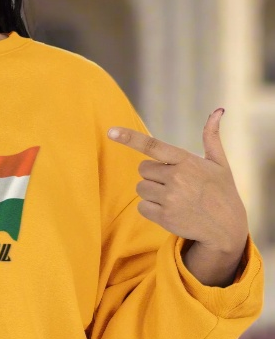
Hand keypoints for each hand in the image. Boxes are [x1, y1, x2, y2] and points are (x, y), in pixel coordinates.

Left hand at [106, 108, 248, 255]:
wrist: (226, 227)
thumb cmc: (222, 192)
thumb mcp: (220, 163)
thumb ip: (212, 137)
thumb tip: (218, 110)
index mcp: (187, 161)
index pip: (153, 146)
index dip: (130, 138)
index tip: (111, 132)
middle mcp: (176, 178)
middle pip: (143, 169)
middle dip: (154, 175)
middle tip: (175, 183)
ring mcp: (169, 198)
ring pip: (141, 188)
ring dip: (152, 192)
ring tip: (174, 197)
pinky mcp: (164, 217)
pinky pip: (141, 207)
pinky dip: (150, 208)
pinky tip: (170, 210)